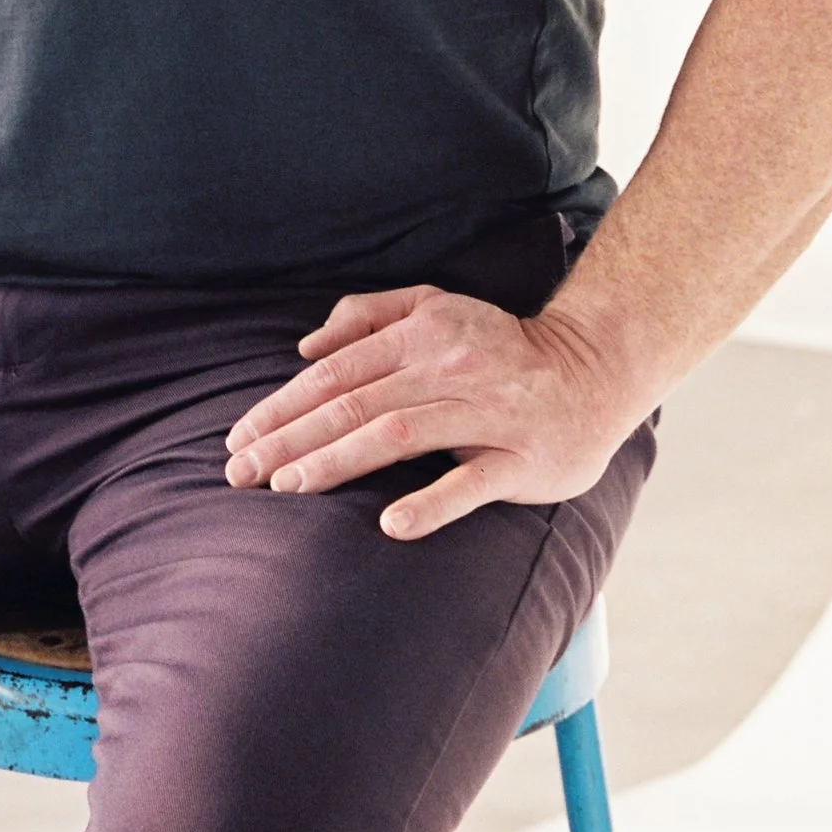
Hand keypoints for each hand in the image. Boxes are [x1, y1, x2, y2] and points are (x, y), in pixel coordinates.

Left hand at [222, 284, 638, 540]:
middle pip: (354, 404)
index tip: (239, 440)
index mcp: (422, 333)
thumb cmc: (498, 345)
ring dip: (337, 461)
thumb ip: (369, 314)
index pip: (335, 373)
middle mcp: (448, 367)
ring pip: (398, 434)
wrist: (592, 371)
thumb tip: (307, 346)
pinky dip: (431, 502)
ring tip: (289, 487)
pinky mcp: (521, 459)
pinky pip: (472, 482)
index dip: (282, 407)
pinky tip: (391, 525)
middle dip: (290, 439)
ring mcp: (486, 414)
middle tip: (241, 473)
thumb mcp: (435, 305)